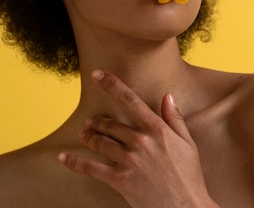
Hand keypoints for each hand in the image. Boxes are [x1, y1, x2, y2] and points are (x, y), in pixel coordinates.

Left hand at [58, 70, 216, 207]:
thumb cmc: (189, 176)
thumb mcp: (188, 144)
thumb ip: (175, 119)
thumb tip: (168, 96)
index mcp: (158, 129)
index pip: (130, 99)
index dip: (112, 84)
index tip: (97, 74)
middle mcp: (141, 141)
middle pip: (111, 123)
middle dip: (98, 121)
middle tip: (91, 121)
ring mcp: (129, 160)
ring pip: (100, 141)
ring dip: (89, 136)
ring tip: (84, 135)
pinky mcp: (120, 180)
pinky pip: (91, 168)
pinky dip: (75, 162)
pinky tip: (64, 158)